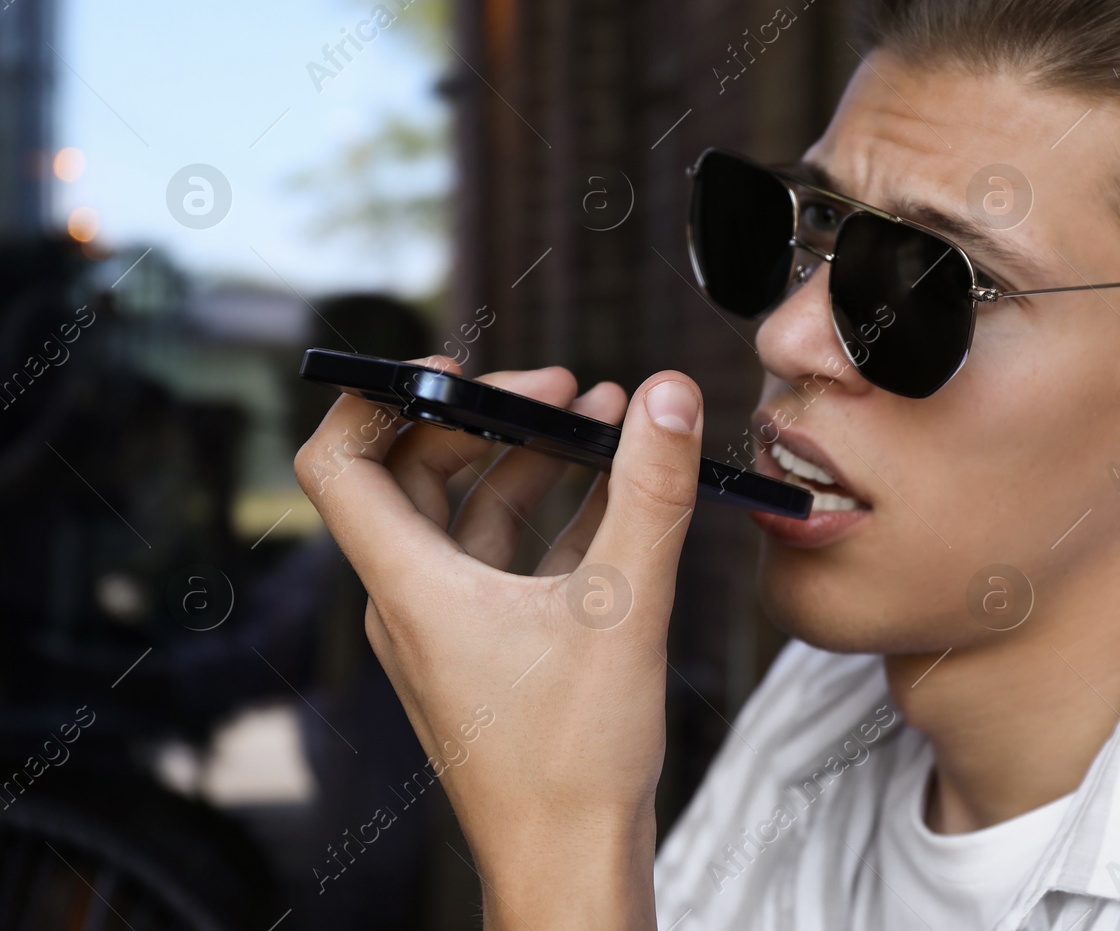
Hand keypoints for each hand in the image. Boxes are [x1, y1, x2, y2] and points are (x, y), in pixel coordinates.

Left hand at [295, 359, 703, 928]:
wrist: (571, 864)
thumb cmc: (572, 763)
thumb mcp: (625, 605)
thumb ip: (648, 492)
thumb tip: (666, 396)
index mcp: (411, 585)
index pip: (340, 463)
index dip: (379, 397)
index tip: (454, 367)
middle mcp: (413, 601)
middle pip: (417, 473)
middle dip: (490, 418)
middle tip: (564, 391)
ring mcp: (447, 628)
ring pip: (469, 514)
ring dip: (530, 463)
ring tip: (605, 424)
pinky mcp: (485, 650)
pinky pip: (504, 560)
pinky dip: (551, 516)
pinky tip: (614, 493)